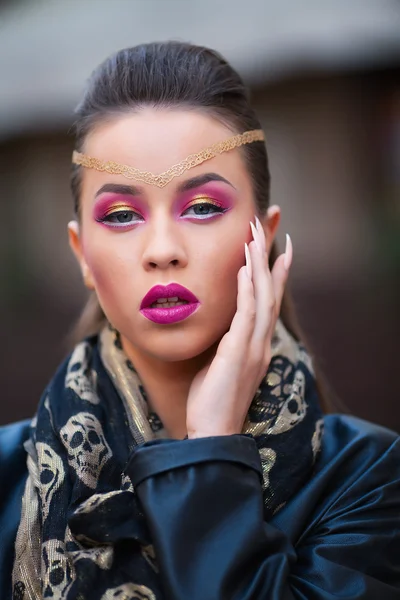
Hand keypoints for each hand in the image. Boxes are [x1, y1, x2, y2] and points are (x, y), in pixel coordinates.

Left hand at [186, 217, 292, 437]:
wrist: (213, 433)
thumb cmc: (211, 403)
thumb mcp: (219, 367)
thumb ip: (223, 345)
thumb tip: (217, 329)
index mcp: (257, 346)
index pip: (269, 303)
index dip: (275, 275)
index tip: (279, 250)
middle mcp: (261, 343)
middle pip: (270, 292)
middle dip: (269, 259)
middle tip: (268, 228)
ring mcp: (254, 348)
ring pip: (262, 298)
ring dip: (259, 265)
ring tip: (256, 236)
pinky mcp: (239, 353)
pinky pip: (246, 315)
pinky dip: (247, 290)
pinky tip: (244, 269)